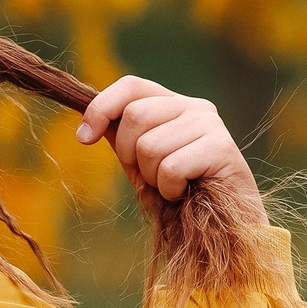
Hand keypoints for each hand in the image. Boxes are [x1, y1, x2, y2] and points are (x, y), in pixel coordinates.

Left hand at [76, 76, 257, 205]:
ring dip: (151, 176)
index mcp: (172, 102)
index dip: (101, 107)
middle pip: (135, 115)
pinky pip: (171, 167)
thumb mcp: (139, 158)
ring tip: (171, 184)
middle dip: (128, 153)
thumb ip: (119, 134)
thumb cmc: (176, 187)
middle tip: (148, 174)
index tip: (84, 137)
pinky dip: (168, 188)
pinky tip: (183, 191)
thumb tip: (86, 124)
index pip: (130, 86)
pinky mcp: (222, 148)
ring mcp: (211, 124)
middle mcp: (194, 106)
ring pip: (149, 145)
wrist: (221, 221)